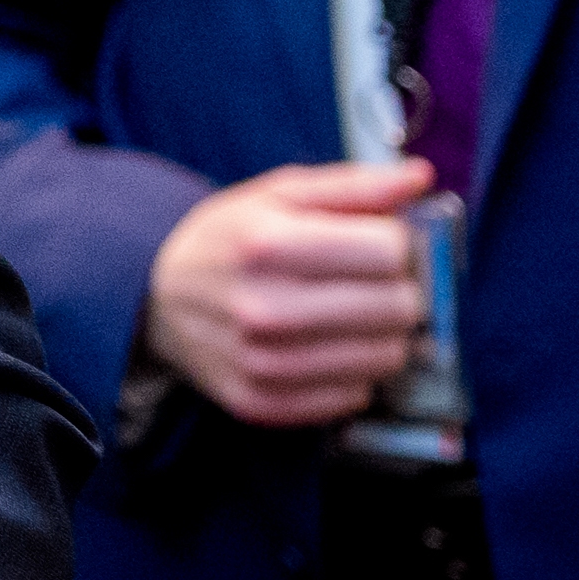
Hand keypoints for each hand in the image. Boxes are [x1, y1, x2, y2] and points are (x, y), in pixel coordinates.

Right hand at [143, 157, 433, 424]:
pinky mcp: (262, 402)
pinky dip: (352, 373)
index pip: (391, 250)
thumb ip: (354, 185)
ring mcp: (261, 362)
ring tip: (348, 317)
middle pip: (399, 307)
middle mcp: (262, 307)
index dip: (396, 243)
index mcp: (267, 244)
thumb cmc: (230, 241)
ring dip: (381, 335)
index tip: (376, 244)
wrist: (158, 299)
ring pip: (386, 357)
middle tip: (370, 283)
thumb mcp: (279, 195)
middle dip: (398, 290)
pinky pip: (355, 396)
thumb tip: (420, 177)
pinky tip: (325, 349)